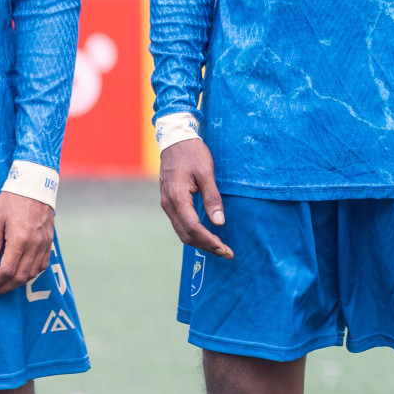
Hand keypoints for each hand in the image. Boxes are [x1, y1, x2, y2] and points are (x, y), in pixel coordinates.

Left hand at [0, 191, 53, 294]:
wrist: (35, 186)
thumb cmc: (11, 201)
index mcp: (20, 238)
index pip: (7, 271)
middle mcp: (36, 244)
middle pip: (20, 277)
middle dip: (3, 287)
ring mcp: (45, 243)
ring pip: (32, 273)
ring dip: (16, 283)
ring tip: (3, 284)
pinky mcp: (49, 240)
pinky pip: (42, 265)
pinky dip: (30, 274)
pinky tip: (19, 273)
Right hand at [159, 139, 232, 258]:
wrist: (175, 140)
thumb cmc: (193, 153)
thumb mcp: (206, 172)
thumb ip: (212, 198)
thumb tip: (219, 222)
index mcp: (177, 198)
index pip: (194, 228)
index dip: (210, 241)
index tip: (225, 250)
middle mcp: (168, 205)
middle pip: (186, 235)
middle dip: (207, 246)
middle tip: (227, 253)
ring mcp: (167, 204)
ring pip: (182, 231)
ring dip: (200, 242)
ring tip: (219, 248)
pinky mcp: (170, 202)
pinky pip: (180, 223)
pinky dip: (194, 233)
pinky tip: (207, 235)